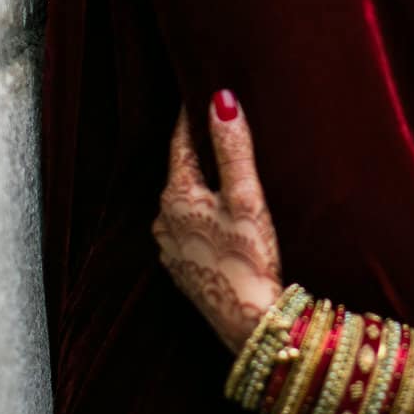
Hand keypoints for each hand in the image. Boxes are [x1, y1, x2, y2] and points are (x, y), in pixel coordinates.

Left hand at [152, 90, 285, 351]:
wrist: (248, 322)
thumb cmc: (250, 258)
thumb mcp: (246, 197)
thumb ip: (232, 147)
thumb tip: (220, 100)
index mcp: (177, 196)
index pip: (181, 143)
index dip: (192, 117)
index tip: (200, 91)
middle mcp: (164, 219)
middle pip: (181, 172)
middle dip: (198, 150)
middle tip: (216, 125)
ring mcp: (170, 247)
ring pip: (184, 201)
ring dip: (200, 185)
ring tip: (223, 170)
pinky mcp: (183, 269)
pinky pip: (189, 227)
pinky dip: (202, 214)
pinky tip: (221, 217)